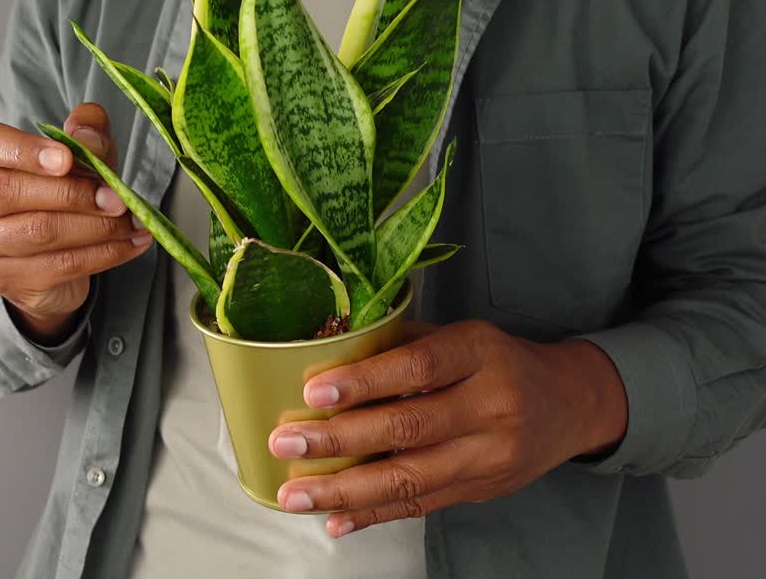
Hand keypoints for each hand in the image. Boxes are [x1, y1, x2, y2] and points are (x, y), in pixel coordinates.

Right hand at [0, 103, 151, 341]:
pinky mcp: (4, 278)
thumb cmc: (50, 190)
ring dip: (95, 227)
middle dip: (70, 193)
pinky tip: (132, 243)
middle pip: (6, 192)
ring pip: (37, 233)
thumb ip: (83, 134)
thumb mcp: (73, 154)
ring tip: (133, 221)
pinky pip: (59, 265)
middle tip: (117, 197)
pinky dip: (104, 253)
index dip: (26, 151)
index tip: (67, 159)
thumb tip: (88, 136)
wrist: (40, 255)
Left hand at [267, 320, 626, 536]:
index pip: (419, 367)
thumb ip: (403, 345)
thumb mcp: (462, 337)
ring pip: (410, 478)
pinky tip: (335, 519)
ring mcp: (489, 455)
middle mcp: (490, 406)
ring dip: (345, 491)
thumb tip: (325, 354)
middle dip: (338, 440)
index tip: (314, 391)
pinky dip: (373, 515)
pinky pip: (421, 506)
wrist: (570, 403)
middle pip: (408, 428)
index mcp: (480, 354)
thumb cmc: (497, 362)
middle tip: (286, 442)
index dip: (365, 381)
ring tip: (295, 494)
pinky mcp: (481, 489)